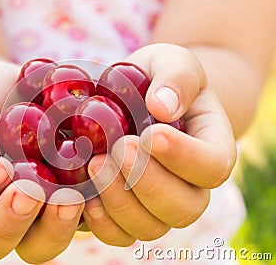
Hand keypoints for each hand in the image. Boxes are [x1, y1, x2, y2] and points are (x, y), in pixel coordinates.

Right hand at [0, 61, 84, 263]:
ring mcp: (30, 216)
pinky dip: (88, 219)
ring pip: (35, 247)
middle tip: (30, 190)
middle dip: (8, 222)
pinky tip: (97, 192)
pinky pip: (74, 230)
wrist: (24, 93)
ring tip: (71, 198)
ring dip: (52, 230)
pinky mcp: (63, 210)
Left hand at [83, 44, 236, 245]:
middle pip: (184, 208)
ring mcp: (159, 205)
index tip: (151, 134)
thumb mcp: (172, 61)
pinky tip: (83, 194)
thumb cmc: (158, 79)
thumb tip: (163, 107)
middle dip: (147, 182)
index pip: (213, 166)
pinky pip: (120, 234)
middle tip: (117, 149)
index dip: (184, 157)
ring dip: (120, 202)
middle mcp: (190, 186)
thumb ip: (176, 77)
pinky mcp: (128, 214)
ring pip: (150, 227)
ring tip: (93, 164)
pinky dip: (101, 222)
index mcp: (211, 148)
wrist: (137, 98)